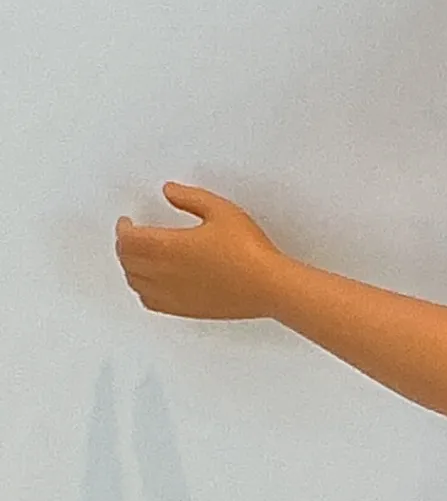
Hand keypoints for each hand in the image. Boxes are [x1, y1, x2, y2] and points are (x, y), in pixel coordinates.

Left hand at [115, 183, 286, 320]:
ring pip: (134, 281)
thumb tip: (170, 191)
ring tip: (139, 257)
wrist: (268, 286)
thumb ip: (190, 197)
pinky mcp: (182, 309)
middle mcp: (163, 272)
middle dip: (125, 246)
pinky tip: (151, 284)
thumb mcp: (222, 211)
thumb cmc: (249, 252)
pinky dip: (142, 289)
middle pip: (126, 259)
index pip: (128, 238)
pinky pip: (148, 301)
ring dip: (131, 267)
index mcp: (168, 246)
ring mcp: (171, 293)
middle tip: (131, 237)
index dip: (123, 228)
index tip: (127, 222)